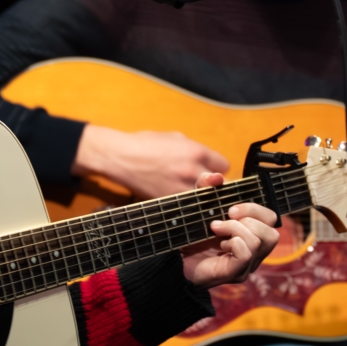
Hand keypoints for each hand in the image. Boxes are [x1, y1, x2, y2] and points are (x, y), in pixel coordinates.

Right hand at [74, 126, 229, 200]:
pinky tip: (179, 197)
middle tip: (206, 183)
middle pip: (220, 186)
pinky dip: (187, 205)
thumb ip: (196, 150)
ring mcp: (182, 189)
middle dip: (214, 184)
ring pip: (206, 200)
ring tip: (192, 191)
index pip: (224, 166)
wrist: (122, 158)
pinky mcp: (170, 202)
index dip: (217, 168)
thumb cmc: (146, 144)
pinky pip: (188, 207)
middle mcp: (193, 172)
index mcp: (197, 152)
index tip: (212, 170)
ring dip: (202, 197)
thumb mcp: (176, 138)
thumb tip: (208, 161)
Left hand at [180, 172, 279, 287]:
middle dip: (248, 219)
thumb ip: (206, 186)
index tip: (231, 209)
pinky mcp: (236, 273)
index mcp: (252, 233)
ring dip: (236, 230)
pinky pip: (246, 254)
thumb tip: (217, 177)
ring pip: (259, 242)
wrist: (175, 256)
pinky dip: (233, 244)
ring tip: (217, 230)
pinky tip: (219, 245)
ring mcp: (247, 265)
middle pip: (272, 233)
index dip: (255, 209)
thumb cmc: (192, 233)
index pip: (271, 219)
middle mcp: (255, 251)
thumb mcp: (199, 204)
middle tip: (225, 218)